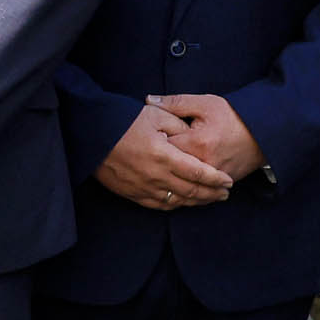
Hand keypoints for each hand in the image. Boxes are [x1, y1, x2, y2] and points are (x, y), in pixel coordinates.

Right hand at [95, 103, 233, 210]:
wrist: (90, 133)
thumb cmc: (122, 121)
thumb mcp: (154, 115)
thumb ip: (178, 124)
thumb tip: (192, 135)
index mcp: (164, 155)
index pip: (198, 173)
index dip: (216, 179)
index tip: (228, 181)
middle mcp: (155, 176)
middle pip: (191, 191)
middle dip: (212, 193)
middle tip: (225, 193)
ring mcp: (143, 187)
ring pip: (177, 201)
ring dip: (197, 202)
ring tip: (210, 199)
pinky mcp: (131, 192)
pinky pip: (159, 205)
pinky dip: (176, 205)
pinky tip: (183, 202)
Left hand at [151, 92, 264, 184]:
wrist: (264, 133)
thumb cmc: (233, 116)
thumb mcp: (205, 104)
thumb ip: (175, 103)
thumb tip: (148, 100)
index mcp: (197, 142)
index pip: (162, 146)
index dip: (152, 140)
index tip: (149, 136)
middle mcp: (203, 164)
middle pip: (169, 166)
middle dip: (160, 159)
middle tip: (153, 152)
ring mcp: (211, 177)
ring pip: (182, 181)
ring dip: (171, 174)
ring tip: (163, 166)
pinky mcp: (219, 184)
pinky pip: (196, 188)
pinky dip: (185, 184)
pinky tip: (176, 179)